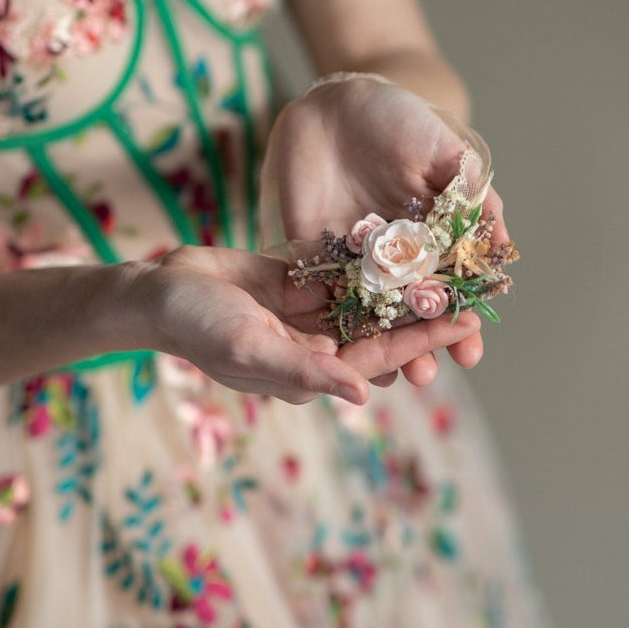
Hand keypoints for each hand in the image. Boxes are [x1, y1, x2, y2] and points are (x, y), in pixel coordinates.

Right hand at [130, 245, 482, 405]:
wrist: (155, 291)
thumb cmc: (197, 328)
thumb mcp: (251, 349)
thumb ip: (307, 373)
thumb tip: (364, 395)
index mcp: (312, 370)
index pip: (381, 357)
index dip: (423, 339)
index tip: (465, 322)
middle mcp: (316, 344)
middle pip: (382, 327)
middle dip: (425, 310)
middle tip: (473, 288)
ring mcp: (305, 312)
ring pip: (366, 296)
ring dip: (403, 280)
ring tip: (448, 258)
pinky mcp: (294, 279)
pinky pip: (339, 267)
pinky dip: (368, 254)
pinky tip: (404, 233)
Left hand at [259, 76, 508, 386]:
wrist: (334, 101)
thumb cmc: (397, 119)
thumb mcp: (444, 149)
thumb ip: (471, 193)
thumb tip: (501, 244)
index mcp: (433, 237)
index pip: (451, 290)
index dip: (461, 320)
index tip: (470, 347)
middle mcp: (397, 257)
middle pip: (410, 312)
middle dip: (420, 345)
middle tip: (427, 374)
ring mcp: (356, 260)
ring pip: (370, 314)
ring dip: (379, 347)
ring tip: (387, 375)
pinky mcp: (315, 255)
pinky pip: (323, 296)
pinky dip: (332, 327)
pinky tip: (337, 356)